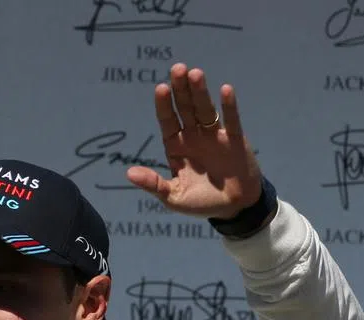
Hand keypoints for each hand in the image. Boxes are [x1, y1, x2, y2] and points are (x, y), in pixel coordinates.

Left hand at [126, 64, 262, 220]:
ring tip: (195, 74)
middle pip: (185, 108)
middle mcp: (193, 136)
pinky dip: (229, 106)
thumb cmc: (201, 202)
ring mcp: (214, 135)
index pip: (167, 121)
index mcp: (176, 146)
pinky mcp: (235, 139)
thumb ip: (154, 184)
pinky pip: (231, 120)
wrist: (234, 208)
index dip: (164, 105)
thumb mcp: (173, 197)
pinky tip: (225, 90)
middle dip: (181, 89)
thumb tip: (129, 173)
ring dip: (200, 92)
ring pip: (205, 109)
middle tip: (177, 69)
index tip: (160, 88)